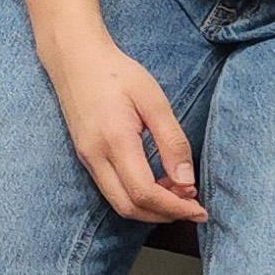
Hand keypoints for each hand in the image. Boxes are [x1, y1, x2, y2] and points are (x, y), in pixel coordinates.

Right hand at [41, 34, 204, 224]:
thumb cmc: (117, 73)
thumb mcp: (154, 100)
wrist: (75, 59)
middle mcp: (95, 157)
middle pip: (129, 208)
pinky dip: (137, 197)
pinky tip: (156, 182)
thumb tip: (186, 181)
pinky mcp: (85, 158)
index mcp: (115, 141)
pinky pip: (111, 190)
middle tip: (192, 207)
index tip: (199, 209)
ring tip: (177, 194)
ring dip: (150, 208)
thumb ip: (172, 141)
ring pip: (118, 203)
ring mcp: (86, 159)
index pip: (145, 192)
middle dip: (164, 215)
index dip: (175, 207)